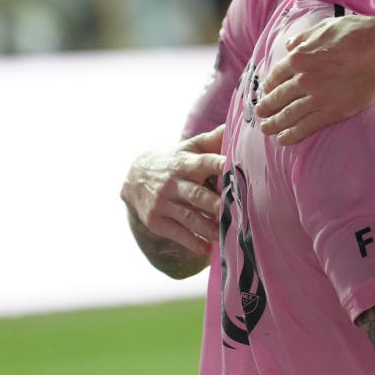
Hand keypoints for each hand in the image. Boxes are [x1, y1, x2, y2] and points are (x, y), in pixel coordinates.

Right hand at [120, 126, 224, 255]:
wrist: (134, 176)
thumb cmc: (174, 160)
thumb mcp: (190, 148)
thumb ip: (214, 140)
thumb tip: (239, 126)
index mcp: (185, 163)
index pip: (204, 163)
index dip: (218, 164)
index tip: (234, 168)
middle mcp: (173, 183)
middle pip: (197, 194)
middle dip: (216, 204)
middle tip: (237, 211)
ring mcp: (163, 203)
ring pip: (188, 217)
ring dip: (208, 227)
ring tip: (226, 234)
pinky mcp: (156, 220)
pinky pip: (176, 233)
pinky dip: (191, 242)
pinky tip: (206, 249)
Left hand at [256, 14, 374, 143]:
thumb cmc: (358, 34)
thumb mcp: (325, 26)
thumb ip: (304, 37)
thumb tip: (289, 44)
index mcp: (300, 57)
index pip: (277, 75)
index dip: (269, 86)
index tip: (265, 92)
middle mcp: (303, 79)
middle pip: (278, 97)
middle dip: (266, 107)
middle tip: (260, 114)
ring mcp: (317, 97)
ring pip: (288, 114)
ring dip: (274, 124)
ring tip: (266, 129)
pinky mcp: (332, 112)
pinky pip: (306, 126)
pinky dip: (292, 134)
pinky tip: (284, 139)